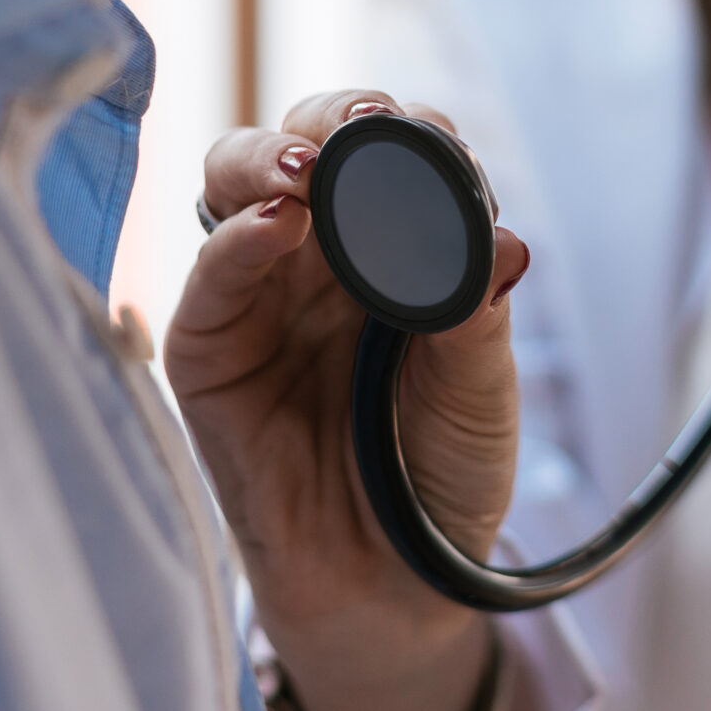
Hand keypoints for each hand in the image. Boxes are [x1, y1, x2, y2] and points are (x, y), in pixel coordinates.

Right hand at [165, 90, 531, 710]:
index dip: (403, 132)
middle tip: (360, 128)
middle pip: (299, 146)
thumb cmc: (439, 475)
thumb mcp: (479, 393)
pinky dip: (234, 242)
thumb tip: (502, 242)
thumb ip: (479, 315)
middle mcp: (316, 257)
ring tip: (307, 168)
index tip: (430, 137)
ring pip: (235, 189)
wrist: (399, 588)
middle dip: (327, 122)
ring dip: (266, 159)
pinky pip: (208, 284)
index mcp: (388, 247)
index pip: (386, 155)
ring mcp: (258, 298)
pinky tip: (275, 225)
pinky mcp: (209, 356)